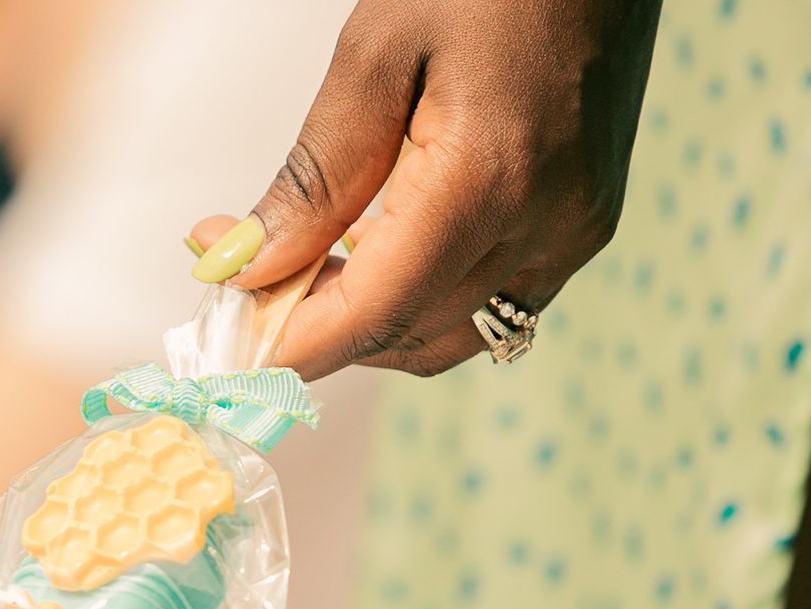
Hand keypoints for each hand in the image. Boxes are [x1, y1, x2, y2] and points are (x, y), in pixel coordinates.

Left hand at [188, 0, 660, 379]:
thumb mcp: (375, 53)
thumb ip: (315, 176)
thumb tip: (248, 268)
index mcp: (490, 180)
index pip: (375, 311)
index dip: (292, 348)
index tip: (223, 352)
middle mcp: (547, 227)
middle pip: (405, 331)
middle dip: (311, 325)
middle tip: (234, 270)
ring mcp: (576, 233)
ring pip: (449, 335)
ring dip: (367, 323)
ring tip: (298, 265)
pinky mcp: (587, 224)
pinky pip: (491, 304)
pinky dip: (420, 301)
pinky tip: (374, 249)